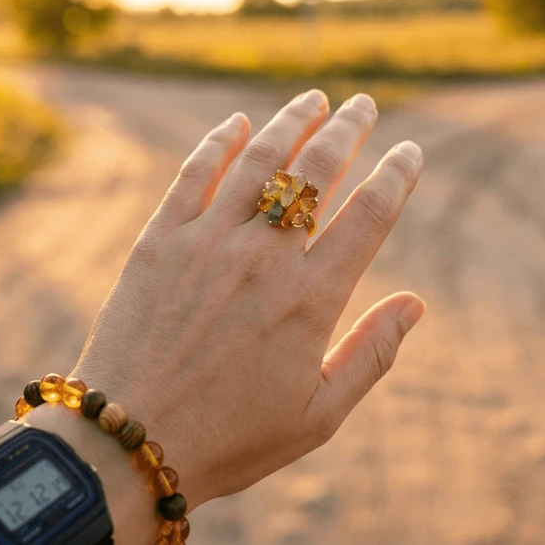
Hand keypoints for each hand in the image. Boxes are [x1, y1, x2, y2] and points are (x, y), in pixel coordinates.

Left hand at [72, 89, 423, 509]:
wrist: (129, 443)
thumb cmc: (230, 438)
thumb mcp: (318, 416)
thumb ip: (371, 355)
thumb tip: (415, 303)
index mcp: (310, 300)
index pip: (369, 216)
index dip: (397, 176)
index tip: (410, 152)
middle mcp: (263, 259)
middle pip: (316, 172)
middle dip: (347, 130)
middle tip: (364, 106)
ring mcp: (206, 244)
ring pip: (259, 161)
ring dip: (290, 123)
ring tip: (313, 100)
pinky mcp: (159, 242)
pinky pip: (194, 175)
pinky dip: (219, 143)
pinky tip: (237, 124)